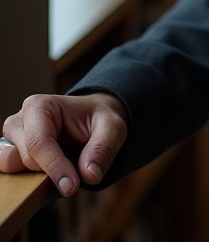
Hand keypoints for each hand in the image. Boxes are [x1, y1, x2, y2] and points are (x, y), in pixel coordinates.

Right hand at [1, 93, 127, 196]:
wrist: (92, 121)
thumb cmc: (99, 120)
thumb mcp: (112, 128)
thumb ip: (103, 149)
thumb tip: (90, 176)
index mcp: (40, 106)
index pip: (38, 143)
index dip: (55, 168)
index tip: (72, 187)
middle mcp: (19, 122)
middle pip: (25, 159)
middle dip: (50, 173)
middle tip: (76, 176)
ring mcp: (11, 141)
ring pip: (14, 170)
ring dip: (37, 178)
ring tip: (64, 171)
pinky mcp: (11, 158)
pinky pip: (12, 179)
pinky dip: (31, 183)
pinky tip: (52, 177)